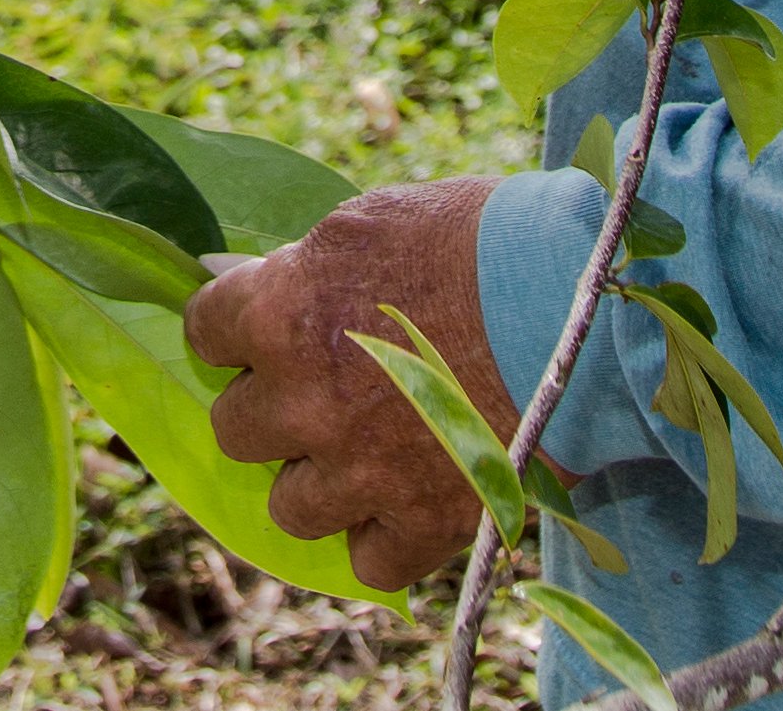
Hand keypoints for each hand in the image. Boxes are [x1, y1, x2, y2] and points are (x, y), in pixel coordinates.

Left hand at [179, 175, 519, 591]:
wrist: (577, 300)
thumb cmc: (478, 239)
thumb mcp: (370, 221)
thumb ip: (299, 266)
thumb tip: (246, 283)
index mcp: (281, 313)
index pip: (205, 330)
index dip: (237, 328)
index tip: (267, 328)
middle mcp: (305, 401)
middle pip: (235, 428)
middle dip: (273, 407)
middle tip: (322, 389)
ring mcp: (361, 472)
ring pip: (290, 506)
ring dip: (317, 481)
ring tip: (362, 451)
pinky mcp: (424, 524)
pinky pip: (367, 561)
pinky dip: (383, 538)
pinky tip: (407, 499)